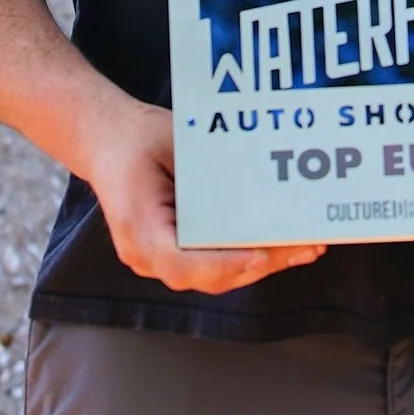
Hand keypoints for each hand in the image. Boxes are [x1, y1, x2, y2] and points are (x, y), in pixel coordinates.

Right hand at [80, 94, 327, 295]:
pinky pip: (213, 265)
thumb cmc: (137, 138)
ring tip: (307, 247)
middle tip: (305, 246)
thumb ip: (209, 172)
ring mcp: (156, 260)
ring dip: (262, 264)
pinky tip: (284, 247)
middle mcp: (143, 253)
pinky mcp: (173, 255)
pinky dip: (248, 257)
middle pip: (207, 276)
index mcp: (136, 225)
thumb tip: (263, 189)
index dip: (223, 265)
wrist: (107, 141)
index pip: (181, 263)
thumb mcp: (173, 142)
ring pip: (215, 276)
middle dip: (260, 264)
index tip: (260, 255)